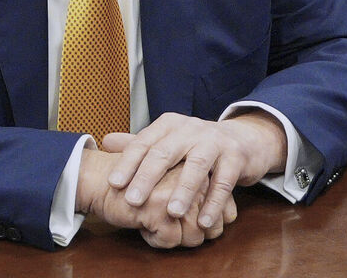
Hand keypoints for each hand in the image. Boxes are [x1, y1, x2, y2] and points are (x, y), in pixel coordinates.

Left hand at [101, 111, 286, 231]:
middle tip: (133, 200)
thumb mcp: (168, 140)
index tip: (113, 184)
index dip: (128, 163)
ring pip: (197, 166)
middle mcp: (190, 129)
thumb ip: (138, 144)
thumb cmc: (195, 145)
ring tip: (171, 212)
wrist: (241, 139)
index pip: (144, 142)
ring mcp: (215, 141)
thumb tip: (104, 142)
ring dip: (183, 191)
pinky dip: (213, 203)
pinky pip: (224, 182)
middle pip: (165, 152)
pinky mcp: (236, 157)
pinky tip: (203, 221)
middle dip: (147, 177)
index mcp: (169, 124)